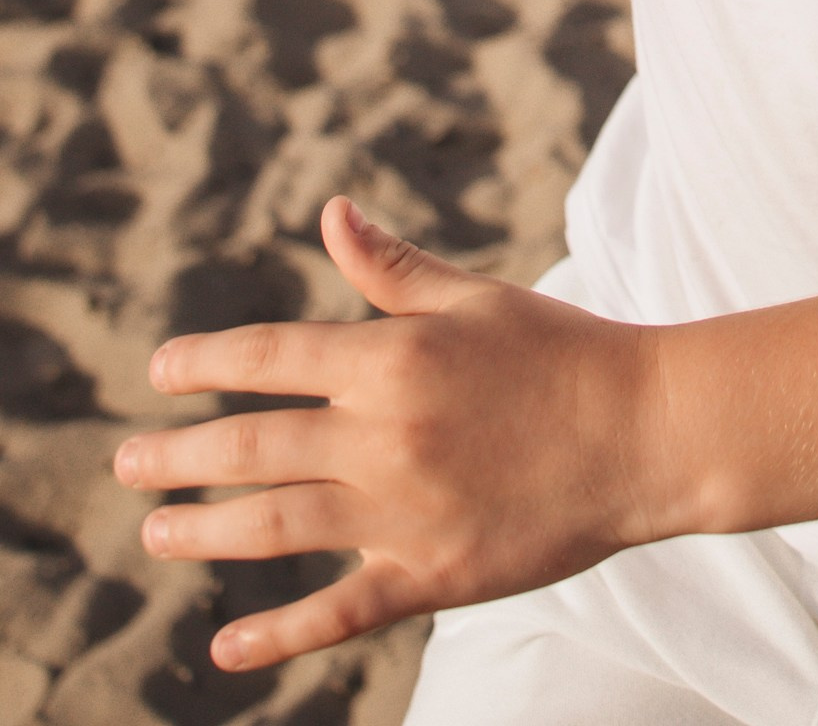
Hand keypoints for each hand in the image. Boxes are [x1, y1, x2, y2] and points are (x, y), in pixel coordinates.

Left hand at [114, 199, 673, 672]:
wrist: (645, 431)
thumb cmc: (561, 352)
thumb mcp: (474, 297)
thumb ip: (392, 269)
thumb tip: (329, 214)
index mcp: (393, 358)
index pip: (271, 358)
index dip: (206, 363)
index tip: (160, 371)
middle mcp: (385, 434)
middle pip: (253, 446)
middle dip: (178, 452)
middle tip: (126, 461)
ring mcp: (403, 510)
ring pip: (275, 526)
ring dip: (202, 529)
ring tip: (154, 529)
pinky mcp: (431, 573)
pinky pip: (337, 611)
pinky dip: (276, 636)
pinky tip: (226, 650)